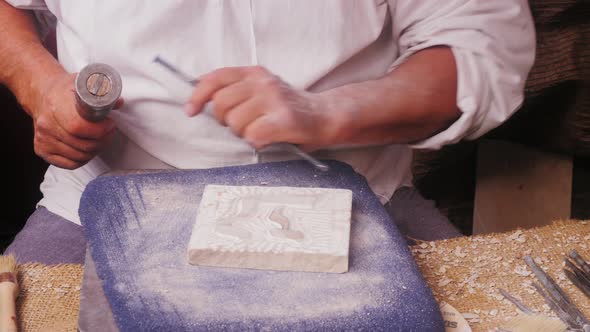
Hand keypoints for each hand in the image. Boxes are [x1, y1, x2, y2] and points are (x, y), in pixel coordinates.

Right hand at [30, 72, 122, 168]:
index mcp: (55, 106)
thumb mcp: (83, 84)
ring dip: (96, 150)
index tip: (110, 124)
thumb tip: (118, 102)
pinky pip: (70, 164)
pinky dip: (84, 159)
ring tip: (101, 139)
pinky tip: (88, 148)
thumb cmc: (64, 90)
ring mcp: (43, 139)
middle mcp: (46, 124)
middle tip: (109, 132)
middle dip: (103, 140)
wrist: (42, 95)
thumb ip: (103, 93)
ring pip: (79, 156)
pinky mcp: (42, 150)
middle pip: (82, 145)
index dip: (99, 130)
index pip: (78, 127)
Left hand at [185, 66, 338, 149]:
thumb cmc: (288, 108)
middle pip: (221, 104)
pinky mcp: (284, 119)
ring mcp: (274, 99)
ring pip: (236, 123)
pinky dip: (257, 141)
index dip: (198, 95)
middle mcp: (263, 82)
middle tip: (243, 125)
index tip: (191, 110)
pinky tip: (268, 138)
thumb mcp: (261, 90)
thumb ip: (236, 89)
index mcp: (254, 73)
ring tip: (260, 130)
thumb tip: (202, 95)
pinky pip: (253, 135)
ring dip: (244, 133)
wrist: (326, 116)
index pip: (215, 78)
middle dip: (226, 121)